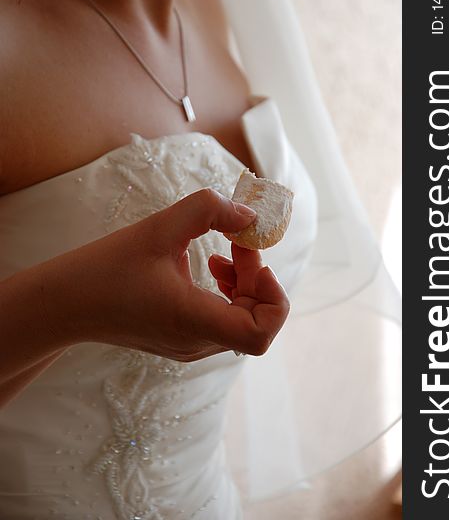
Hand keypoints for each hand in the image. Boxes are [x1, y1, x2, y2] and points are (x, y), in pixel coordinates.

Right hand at [48, 188, 289, 360]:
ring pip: (242, 320)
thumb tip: (249, 215)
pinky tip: (211, 269)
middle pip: (256, 319)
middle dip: (257, 276)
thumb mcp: (160, 227)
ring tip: (225, 256)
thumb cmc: (107, 266)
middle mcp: (196, 344)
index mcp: (193, 322)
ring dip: (245, 284)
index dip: (273, 297)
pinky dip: (229, 294)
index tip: (256, 261)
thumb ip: (209, 210)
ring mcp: (190, 347)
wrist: (67, 303)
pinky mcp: (182, 340)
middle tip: (239, 242)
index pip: (261, 334)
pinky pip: (224, 321)